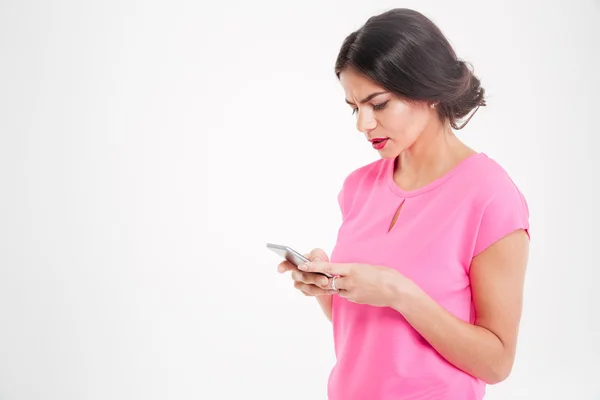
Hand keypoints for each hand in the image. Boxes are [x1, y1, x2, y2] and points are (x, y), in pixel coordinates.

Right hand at [277, 248, 338, 296]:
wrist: (327, 274)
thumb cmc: (319, 261)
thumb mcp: (319, 254)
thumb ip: (316, 255)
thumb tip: (315, 261)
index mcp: (296, 262)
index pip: (286, 264)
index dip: (282, 266)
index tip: (280, 269)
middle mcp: (296, 274)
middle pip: (302, 276)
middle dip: (314, 278)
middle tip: (325, 280)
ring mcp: (300, 284)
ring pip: (308, 287)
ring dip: (321, 287)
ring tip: (333, 286)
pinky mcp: (306, 292)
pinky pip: (314, 293)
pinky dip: (324, 291)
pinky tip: (334, 290)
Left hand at [298, 261, 414, 306]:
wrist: (397, 291)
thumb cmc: (385, 275)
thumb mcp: (366, 267)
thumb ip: (352, 269)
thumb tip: (344, 271)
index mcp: (352, 269)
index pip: (327, 268)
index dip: (313, 267)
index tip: (302, 265)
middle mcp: (349, 281)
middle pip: (327, 282)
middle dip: (317, 280)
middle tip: (308, 277)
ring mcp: (352, 292)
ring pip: (336, 289)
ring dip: (333, 286)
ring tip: (340, 280)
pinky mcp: (356, 300)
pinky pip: (345, 295)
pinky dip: (345, 291)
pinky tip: (355, 288)